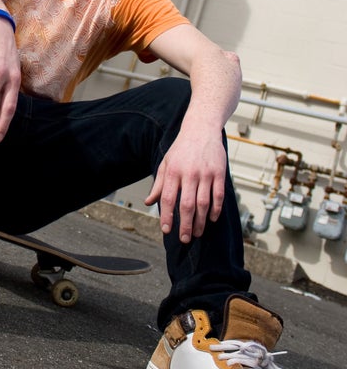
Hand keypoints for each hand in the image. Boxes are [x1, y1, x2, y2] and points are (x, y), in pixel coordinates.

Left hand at [144, 127, 226, 242]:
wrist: (201, 129)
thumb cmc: (181, 149)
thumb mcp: (165, 163)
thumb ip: (158, 184)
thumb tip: (148, 202)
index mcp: (173, 171)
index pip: (168, 198)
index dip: (167, 216)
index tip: (166, 230)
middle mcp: (189, 173)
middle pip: (187, 205)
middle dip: (186, 225)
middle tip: (185, 239)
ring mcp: (205, 173)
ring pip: (204, 203)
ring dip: (201, 221)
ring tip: (197, 232)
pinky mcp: (219, 172)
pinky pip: (218, 195)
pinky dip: (216, 209)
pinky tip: (211, 219)